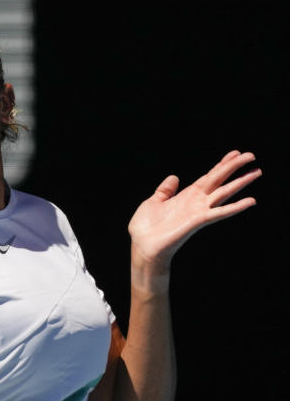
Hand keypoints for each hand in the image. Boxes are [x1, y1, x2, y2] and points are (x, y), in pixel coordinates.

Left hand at [128, 150, 260, 270]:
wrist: (142, 247)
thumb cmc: (145, 228)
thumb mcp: (152, 202)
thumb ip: (165, 190)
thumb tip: (174, 177)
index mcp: (186, 196)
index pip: (208, 177)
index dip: (221, 165)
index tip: (235, 153)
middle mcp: (196, 202)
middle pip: (219, 181)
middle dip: (234, 167)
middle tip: (251, 155)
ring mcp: (199, 211)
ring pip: (224, 193)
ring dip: (240, 182)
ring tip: (257, 172)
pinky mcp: (197, 221)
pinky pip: (219, 213)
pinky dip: (235, 207)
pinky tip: (250, 201)